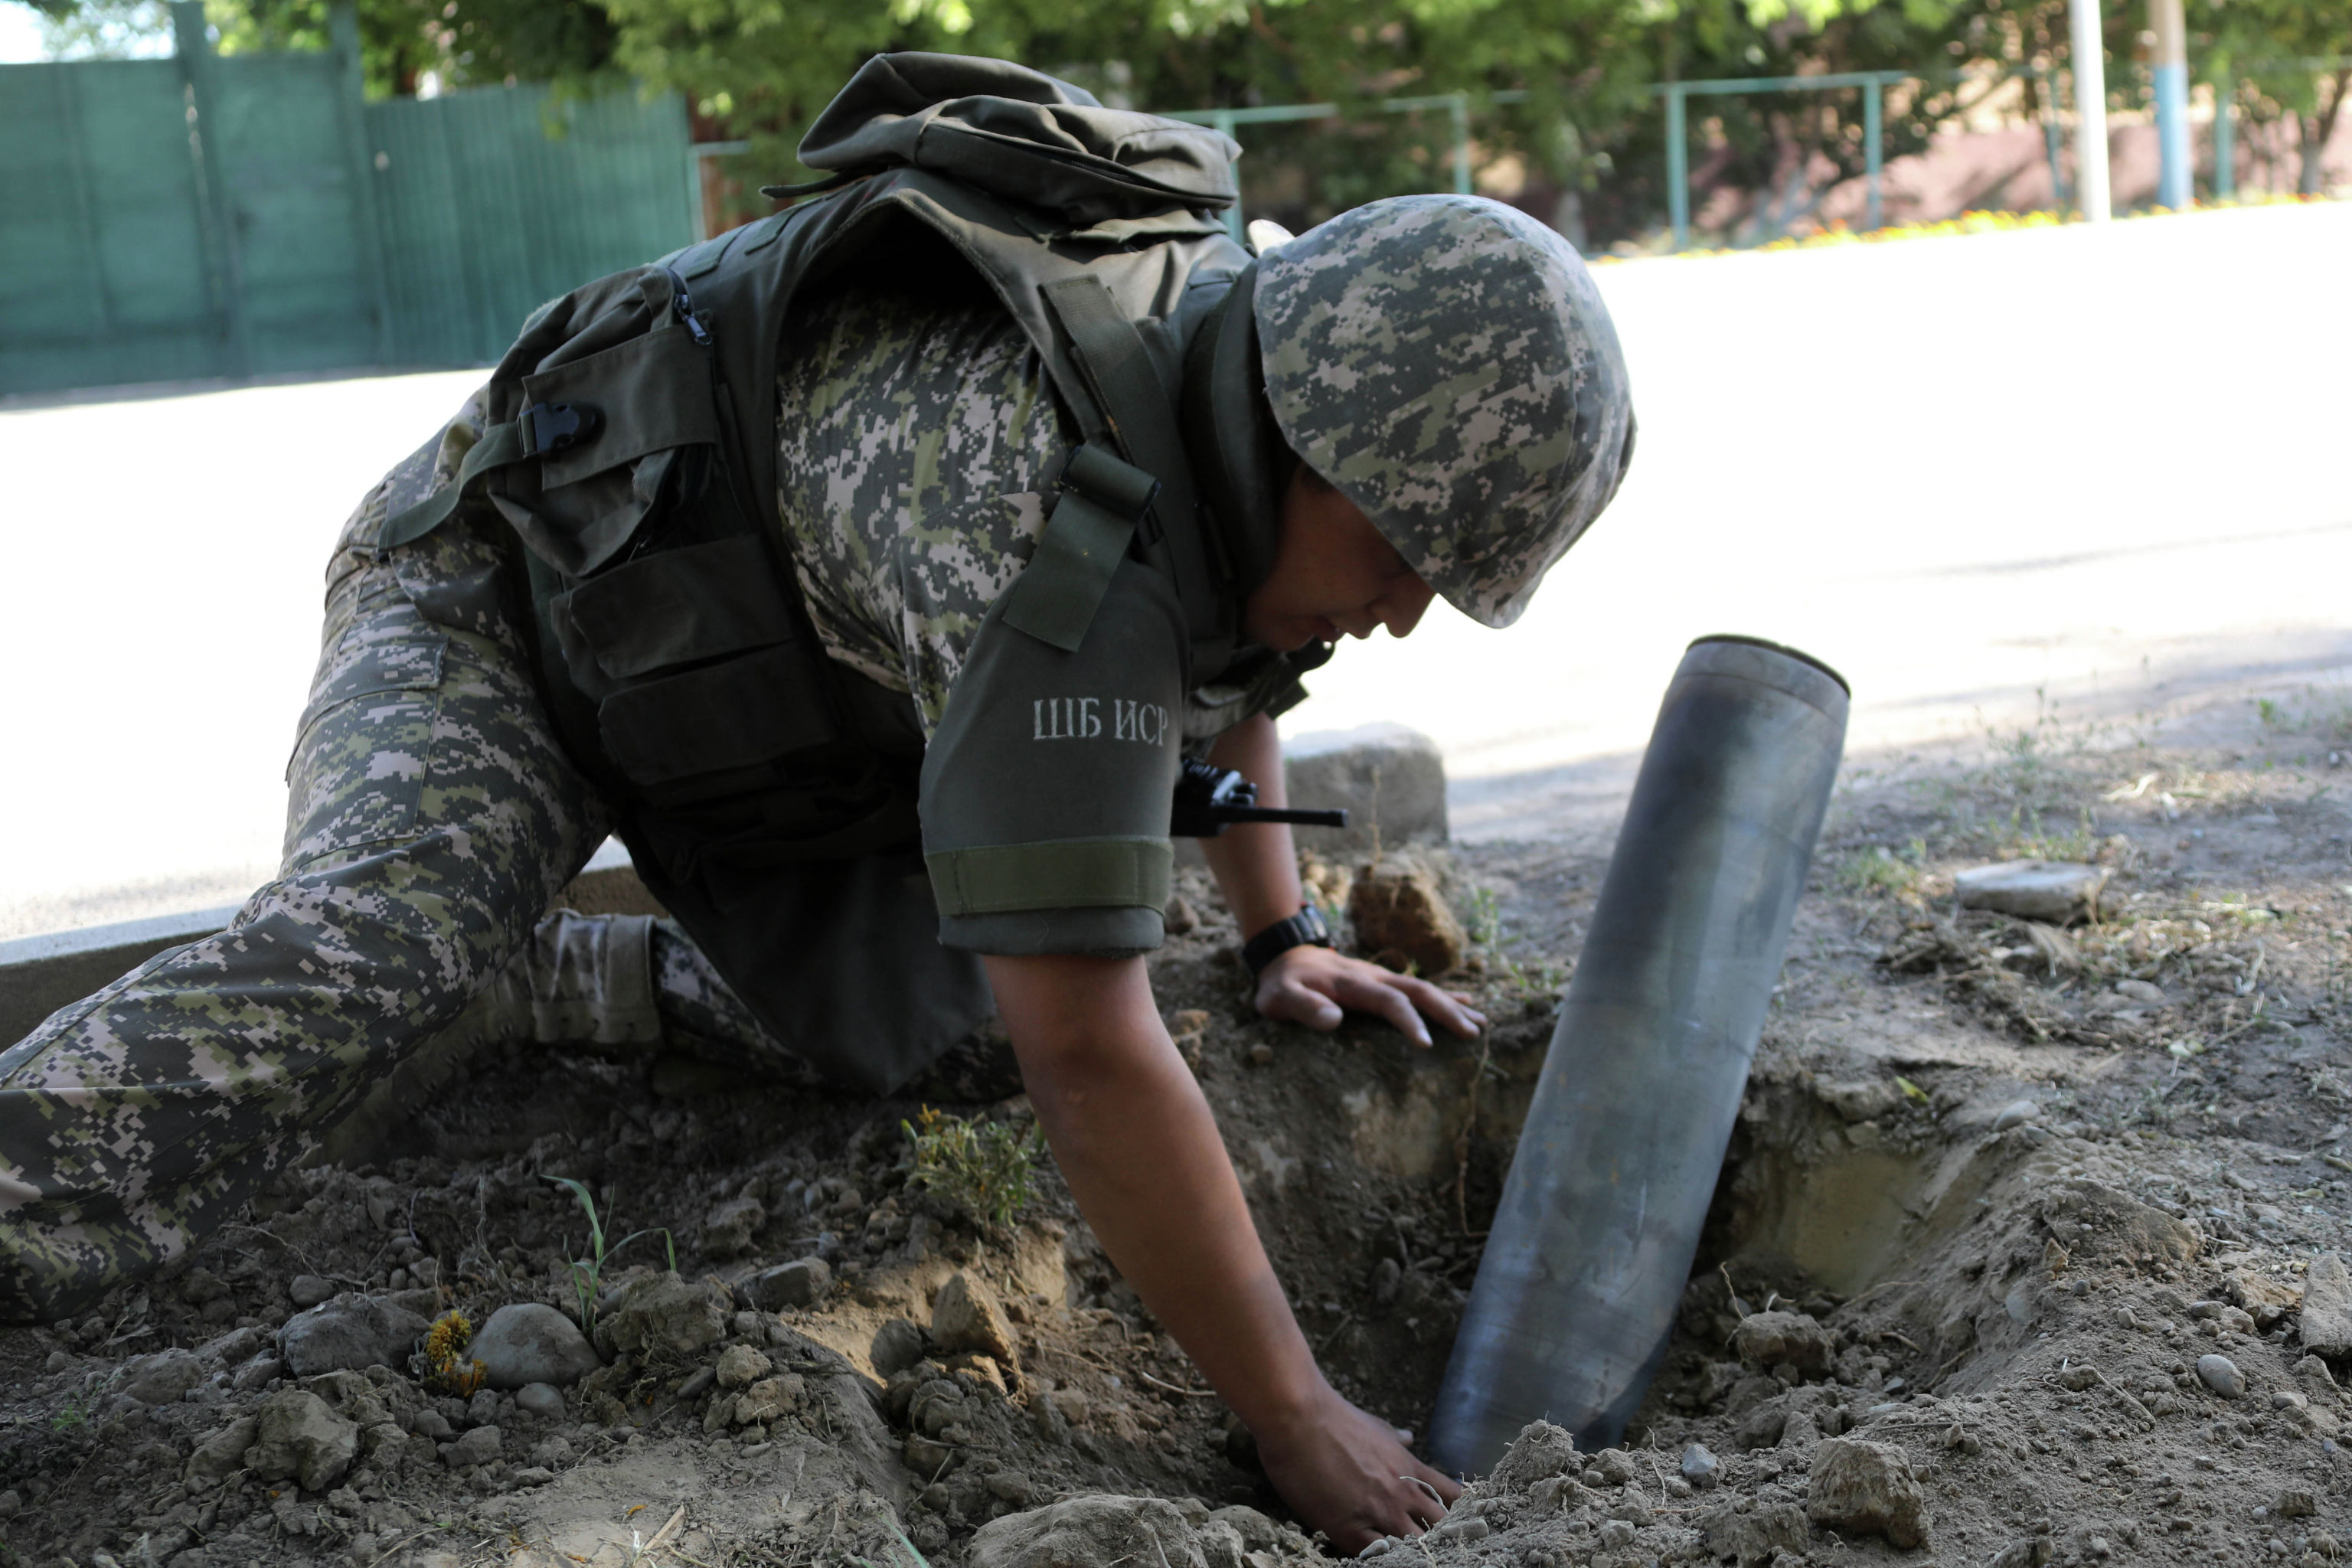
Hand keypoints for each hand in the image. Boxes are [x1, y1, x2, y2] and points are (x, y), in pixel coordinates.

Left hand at [1253, 944, 1483, 1046]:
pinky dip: (1446, 997)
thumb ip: (1303, 1007)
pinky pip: (1418, 990)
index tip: (1426, 1045)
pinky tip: (1468, 1005)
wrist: (1284, 957)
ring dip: (1453, 1005)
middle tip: (1473, 1035)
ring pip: (1424, 989)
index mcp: (1353, 983)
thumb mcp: (1280, 997)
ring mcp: (1381, 978)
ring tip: (1481, 1024)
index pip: (1389, 1001)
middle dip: (1447, 1012)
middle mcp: (1374, 977)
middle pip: (1418, 991)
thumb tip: (1335, 1019)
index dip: (1408, 1021)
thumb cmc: (1281, 984)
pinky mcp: (1382, 983)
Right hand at [1254, 1382, 1461, 1551]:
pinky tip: (1379, 1555)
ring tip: (1408, 1552)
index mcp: (1409, 1468)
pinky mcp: (1348, 1528)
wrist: (1299, 1420)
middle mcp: (1401, 1493)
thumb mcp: (1375, 1426)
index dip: (1459, 1510)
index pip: (1453, 1496)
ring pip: (1413, 1545)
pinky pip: (1375, 1554)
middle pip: (1440, 1527)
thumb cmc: (1334, 1418)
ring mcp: (1377, 1512)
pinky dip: (1381, 1556)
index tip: (1458, 1518)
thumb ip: (1394, 1438)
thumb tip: (1409, 1437)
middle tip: (1434, 1542)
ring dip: (1412, 1550)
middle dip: (1441, 1537)